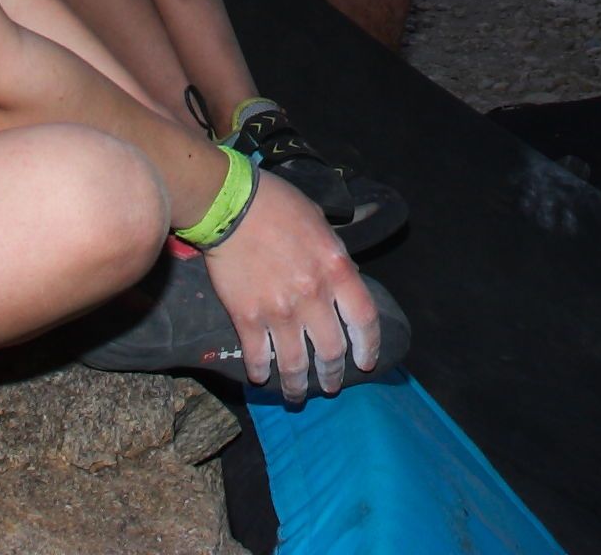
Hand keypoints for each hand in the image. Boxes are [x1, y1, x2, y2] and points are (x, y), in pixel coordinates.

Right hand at [198, 173, 377, 398]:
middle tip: (330, 385)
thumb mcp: (322, 225)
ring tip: (297, 395)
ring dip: (298, 385)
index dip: (368, 346)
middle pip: (331, 350)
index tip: (365, 362)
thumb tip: (344, 283)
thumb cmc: (279, 206)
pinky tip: (261, 377)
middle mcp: (313, 295)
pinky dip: (261, 371)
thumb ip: (334, 260)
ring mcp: (280, 310)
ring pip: (295, 364)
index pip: (364, 320)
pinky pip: (259, 356)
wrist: (232, 205)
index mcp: (336, 269)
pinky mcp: (248, 317)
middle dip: (332, 375)